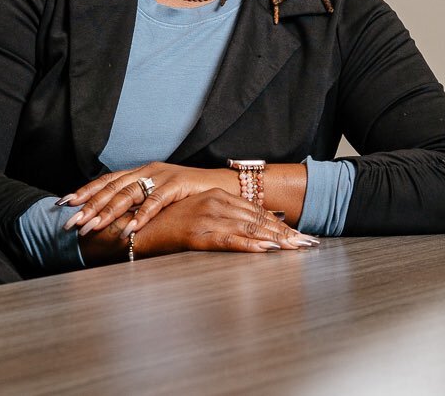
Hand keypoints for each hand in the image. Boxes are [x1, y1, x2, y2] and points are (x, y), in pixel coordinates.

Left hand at [62, 162, 229, 235]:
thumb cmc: (189, 196)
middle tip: (72, 222)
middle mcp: (148, 170)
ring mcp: (163, 176)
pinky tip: (131, 227)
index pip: (107, 179)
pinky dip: (142, 214)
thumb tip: (111, 220)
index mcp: (140, 172)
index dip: (85, 190)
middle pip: (112, 187)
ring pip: (129, 193)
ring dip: (109, 212)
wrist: (222, 186)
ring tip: (93, 227)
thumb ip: (137, 204)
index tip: (64, 204)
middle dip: (89, 206)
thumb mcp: (158, 197)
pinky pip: (157, 201)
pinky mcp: (178, 184)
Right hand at [130, 188, 317, 256]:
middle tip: (308, 243)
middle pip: (259, 219)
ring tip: (296, 248)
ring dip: (276, 240)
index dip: (280, 224)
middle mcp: (216, 202)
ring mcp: (208, 217)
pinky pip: (229, 240)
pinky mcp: (198, 233)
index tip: (300, 234)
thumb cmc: (167, 224)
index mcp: (218, 195)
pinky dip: (250, 245)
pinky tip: (266, 250)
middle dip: (286, 233)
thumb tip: (253, 230)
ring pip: (249, 229)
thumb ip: (224, 218)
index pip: (257, 211)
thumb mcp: (198, 214)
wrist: (135, 226)